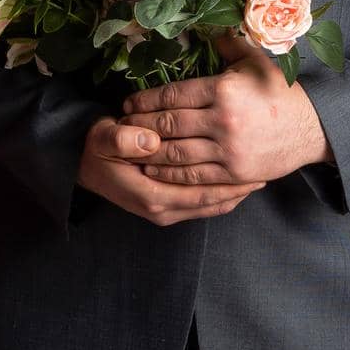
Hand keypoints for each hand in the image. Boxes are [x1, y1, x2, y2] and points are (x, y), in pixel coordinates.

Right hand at [76, 114, 266, 226]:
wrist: (82, 164)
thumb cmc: (97, 148)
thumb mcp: (104, 139)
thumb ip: (123, 139)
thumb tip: (149, 141)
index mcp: (150, 195)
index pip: (200, 194)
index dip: (229, 184)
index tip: (254, 169)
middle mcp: (160, 209)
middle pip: (211, 204)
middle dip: (239, 190)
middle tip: (267, 172)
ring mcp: (163, 211)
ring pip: (209, 206)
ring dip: (233, 193)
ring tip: (259, 176)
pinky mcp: (166, 206)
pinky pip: (201, 204)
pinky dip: (220, 195)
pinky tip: (236, 181)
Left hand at [120, 30, 334, 189]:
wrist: (312, 128)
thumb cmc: (281, 93)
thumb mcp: (256, 61)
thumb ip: (228, 44)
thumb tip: (208, 24)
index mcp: (224, 89)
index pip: (173, 94)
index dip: (146, 100)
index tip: (129, 104)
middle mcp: (222, 120)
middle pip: (169, 124)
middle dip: (141, 126)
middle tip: (121, 126)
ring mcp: (228, 149)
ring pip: (176, 153)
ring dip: (149, 151)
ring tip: (131, 148)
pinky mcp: (233, 172)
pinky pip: (193, 176)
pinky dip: (168, 174)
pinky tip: (153, 169)